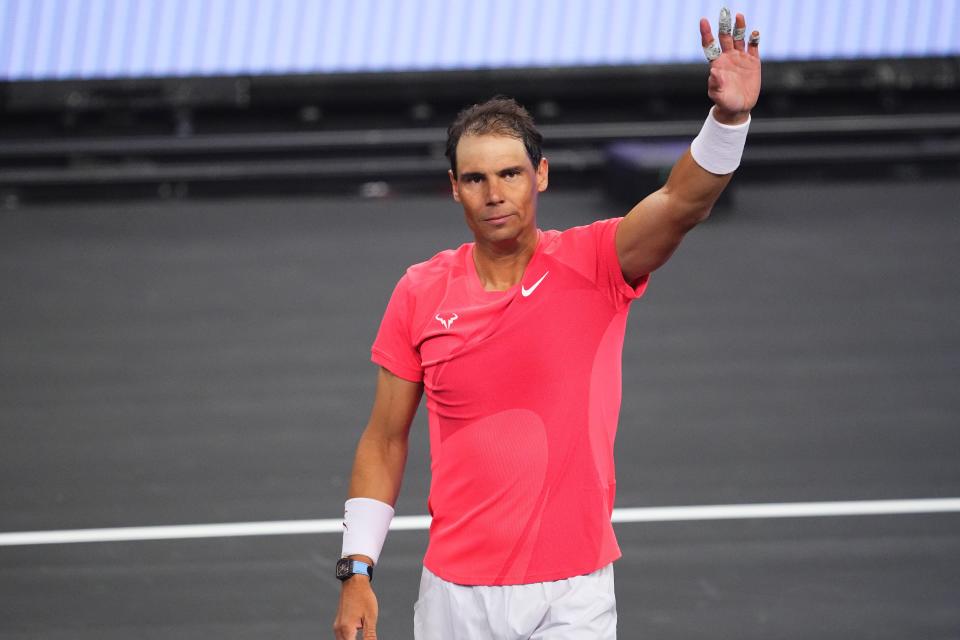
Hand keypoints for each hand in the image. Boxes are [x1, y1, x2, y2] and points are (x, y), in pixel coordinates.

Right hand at [333, 576, 377, 638]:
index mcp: (347, 630)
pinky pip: (342, 637)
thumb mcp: (370, 618)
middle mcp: (339, 630)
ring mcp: (337, 626)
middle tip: (367, 637)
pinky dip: (349, 639)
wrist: (354, 582)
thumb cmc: (363, 597)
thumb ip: (369, 636)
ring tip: (364, 634)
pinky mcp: (339, 623)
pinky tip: (357, 637)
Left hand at [699, 8, 760, 123]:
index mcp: (717, 63)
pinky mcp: (753, 61)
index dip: (706, 33)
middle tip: (724, 11)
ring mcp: (740, 58)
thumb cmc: (725, 102)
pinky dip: (754, 39)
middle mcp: (728, 57)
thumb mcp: (718, 96)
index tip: (703, 21)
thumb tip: (714, 71)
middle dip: (724, 25)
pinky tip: (755, 33)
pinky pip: (753, 47)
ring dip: (739, 27)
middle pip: (724, 37)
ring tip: (739, 16)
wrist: (738, 108)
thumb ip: (716, 85)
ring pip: (739, 38)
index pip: (710, 44)